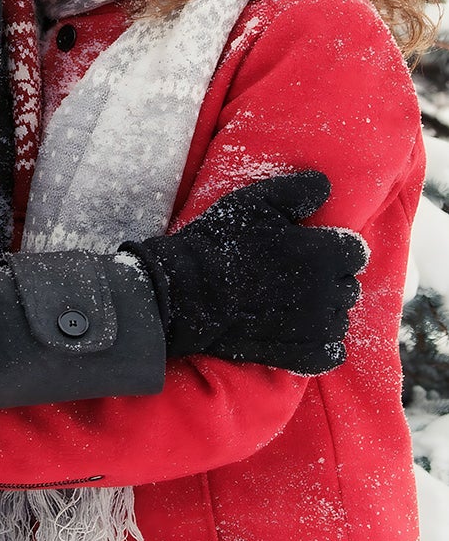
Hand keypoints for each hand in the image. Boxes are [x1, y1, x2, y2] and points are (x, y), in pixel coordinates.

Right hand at [123, 171, 364, 376]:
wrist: (185, 294)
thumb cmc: (218, 244)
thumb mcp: (253, 202)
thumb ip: (298, 191)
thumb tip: (325, 186)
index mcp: (325, 254)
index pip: (355, 251)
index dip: (334, 247)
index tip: (312, 248)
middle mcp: (328, 293)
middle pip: (349, 285)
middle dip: (330, 279)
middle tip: (297, 274)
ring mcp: (315, 328)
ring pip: (340, 318)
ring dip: (325, 310)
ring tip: (294, 303)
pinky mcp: (299, 354)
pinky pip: (330, 353)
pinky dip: (322, 345)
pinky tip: (302, 332)